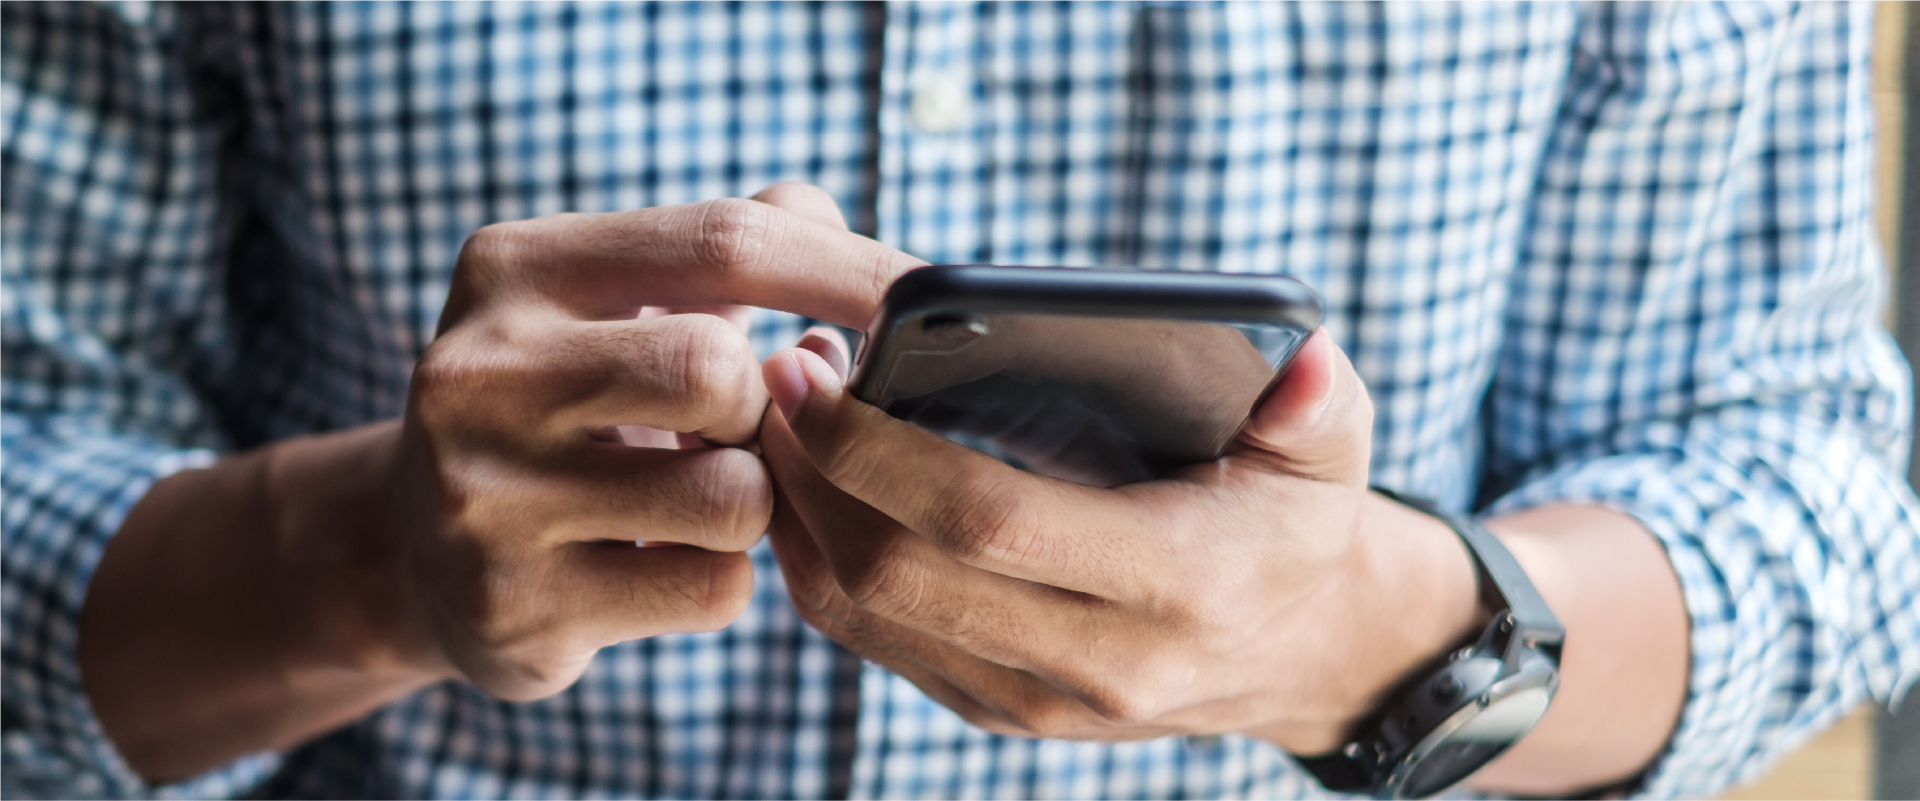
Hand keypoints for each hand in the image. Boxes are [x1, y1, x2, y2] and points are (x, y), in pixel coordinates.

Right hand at [385, 184, 921, 699]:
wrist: (414, 549)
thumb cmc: (566, 401)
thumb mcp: (616, 299)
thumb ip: (734, 246)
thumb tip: (850, 236)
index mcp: (514, 268)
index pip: (723, 240)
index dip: (848, 269)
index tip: (928, 298)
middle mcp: (477, 372)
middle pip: (721, 371)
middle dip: (770, 409)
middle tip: (746, 427)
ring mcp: (482, 498)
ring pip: (733, 496)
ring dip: (755, 504)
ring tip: (698, 495)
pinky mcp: (512, 607)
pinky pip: (714, 590)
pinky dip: (723, 579)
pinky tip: (661, 562)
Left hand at [758, 327, 1484, 750]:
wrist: (1296, 649)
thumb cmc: (1293, 521)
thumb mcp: (1328, 450)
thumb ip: (1317, 401)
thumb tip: (1300, 358)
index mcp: (1177, 585)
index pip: (988, 521)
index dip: (880, 450)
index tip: (813, 371)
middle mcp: (1101, 665)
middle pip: (898, 575)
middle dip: (812, 473)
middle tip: (775, 375)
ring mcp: (1037, 701)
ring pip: (865, 617)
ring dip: (799, 514)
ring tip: (778, 418)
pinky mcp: (996, 709)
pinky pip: (872, 640)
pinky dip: (817, 559)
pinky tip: (806, 482)